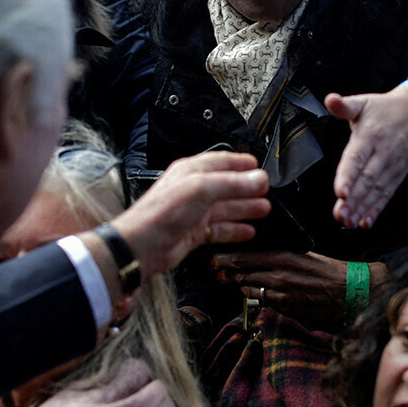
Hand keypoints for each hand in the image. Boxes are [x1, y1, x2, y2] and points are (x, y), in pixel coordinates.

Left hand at [110, 151, 269, 276]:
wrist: (142, 244)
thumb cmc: (160, 213)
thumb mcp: (201, 189)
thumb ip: (232, 183)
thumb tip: (257, 179)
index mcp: (191, 172)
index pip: (221, 162)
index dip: (241, 163)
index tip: (259, 167)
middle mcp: (192, 190)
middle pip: (226, 186)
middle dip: (248, 188)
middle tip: (266, 190)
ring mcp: (193, 212)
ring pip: (225, 208)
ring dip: (244, 208)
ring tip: (263, 208)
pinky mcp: (193, 233)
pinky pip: (219, 229)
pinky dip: (234, 229)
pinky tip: (247, 231)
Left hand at [212, 253, 386, 323]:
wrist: (348, 291)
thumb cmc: (328, 269)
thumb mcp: (302, 253)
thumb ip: (278, 254)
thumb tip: (258, 252)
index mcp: (283, 258)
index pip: (244, 258)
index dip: (225, 259)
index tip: (215, 258)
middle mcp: (278, 277)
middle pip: (241, 274)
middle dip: (226, 272)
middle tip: (217, 269)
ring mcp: (280, 295)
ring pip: (248, 289)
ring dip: (239, 284)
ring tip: (232, 279)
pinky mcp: (285, 308)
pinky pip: (263, 300)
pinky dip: (256, 294)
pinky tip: (256, 289)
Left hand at [326, 88, 407, 229]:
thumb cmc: (385, 109)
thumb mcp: (364, 102)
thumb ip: (345, 106)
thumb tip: (330, 99)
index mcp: (369, 136)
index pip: (356, 158)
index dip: (348, 176)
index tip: (339, 192)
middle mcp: (382, 153)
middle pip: (366, 179)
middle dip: (352, 199)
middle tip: (339, 215)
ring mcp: (391, 166)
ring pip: (375, 190)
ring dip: (362, 208)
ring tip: (348, 221)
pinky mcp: (398, 174)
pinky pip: (386, 194)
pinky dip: (376, 209)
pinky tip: (366, 221)